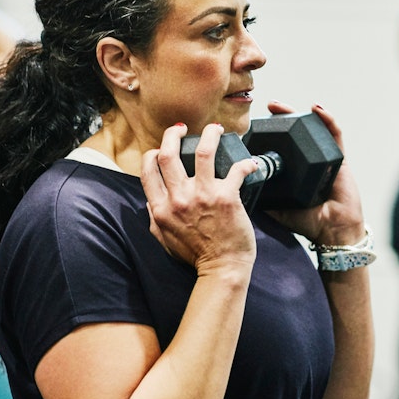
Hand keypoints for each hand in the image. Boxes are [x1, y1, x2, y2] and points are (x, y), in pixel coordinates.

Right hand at [141, 122, 258, 276]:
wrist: (222, 269)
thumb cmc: (196, 255)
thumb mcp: (164, 238)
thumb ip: (155, 217)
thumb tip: (151, 200)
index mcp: (161, 208)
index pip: (148, 170)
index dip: (152, 152)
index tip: (161, 148)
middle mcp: (179, 199)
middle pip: (168, 154)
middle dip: (173, 134)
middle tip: (182, 129)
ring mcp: (203, 196)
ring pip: (203, 151)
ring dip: (210, 134)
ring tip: (216, 129)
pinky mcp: (227, 198)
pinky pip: (236, 169)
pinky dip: (246, 163)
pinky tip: (251, 162)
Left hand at [262, 101, 365, 248]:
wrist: (333, 231)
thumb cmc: (308, 222)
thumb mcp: (278, 209)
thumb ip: (262, 199)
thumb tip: (235, 190)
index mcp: (294, 170)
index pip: (281, 145)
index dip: (270, 132)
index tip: (255, 123)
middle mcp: (308, 161)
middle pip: (295, 132)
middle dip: (283, 116)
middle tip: (270, 106)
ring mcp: (323, 158)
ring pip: (313, 129)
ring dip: (299, 113)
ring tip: (285, 105)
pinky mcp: (339, 158)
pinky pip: (335, 135)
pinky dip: (327, 120)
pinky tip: (316, 109)